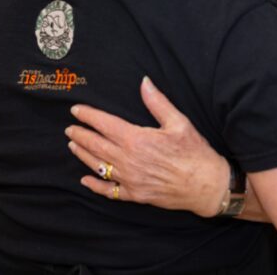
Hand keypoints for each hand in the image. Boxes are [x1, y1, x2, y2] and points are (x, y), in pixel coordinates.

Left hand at [66, 77, 229, 216]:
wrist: (206, 185)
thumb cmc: (194, 152)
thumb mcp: (179, 122)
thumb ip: (157, 102)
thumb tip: (144, 82)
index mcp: (137, 139)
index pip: (105, 124)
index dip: (88, 116)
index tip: (76, 110)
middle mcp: (129, 160)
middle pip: (96, 145)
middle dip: (80, 135)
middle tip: (70, 128)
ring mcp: (130, 179)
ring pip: (98, 166)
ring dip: (83, 155)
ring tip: (73, 145)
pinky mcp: (135, 194)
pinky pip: (109, 191)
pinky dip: (95, 185)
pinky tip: (85, 179)